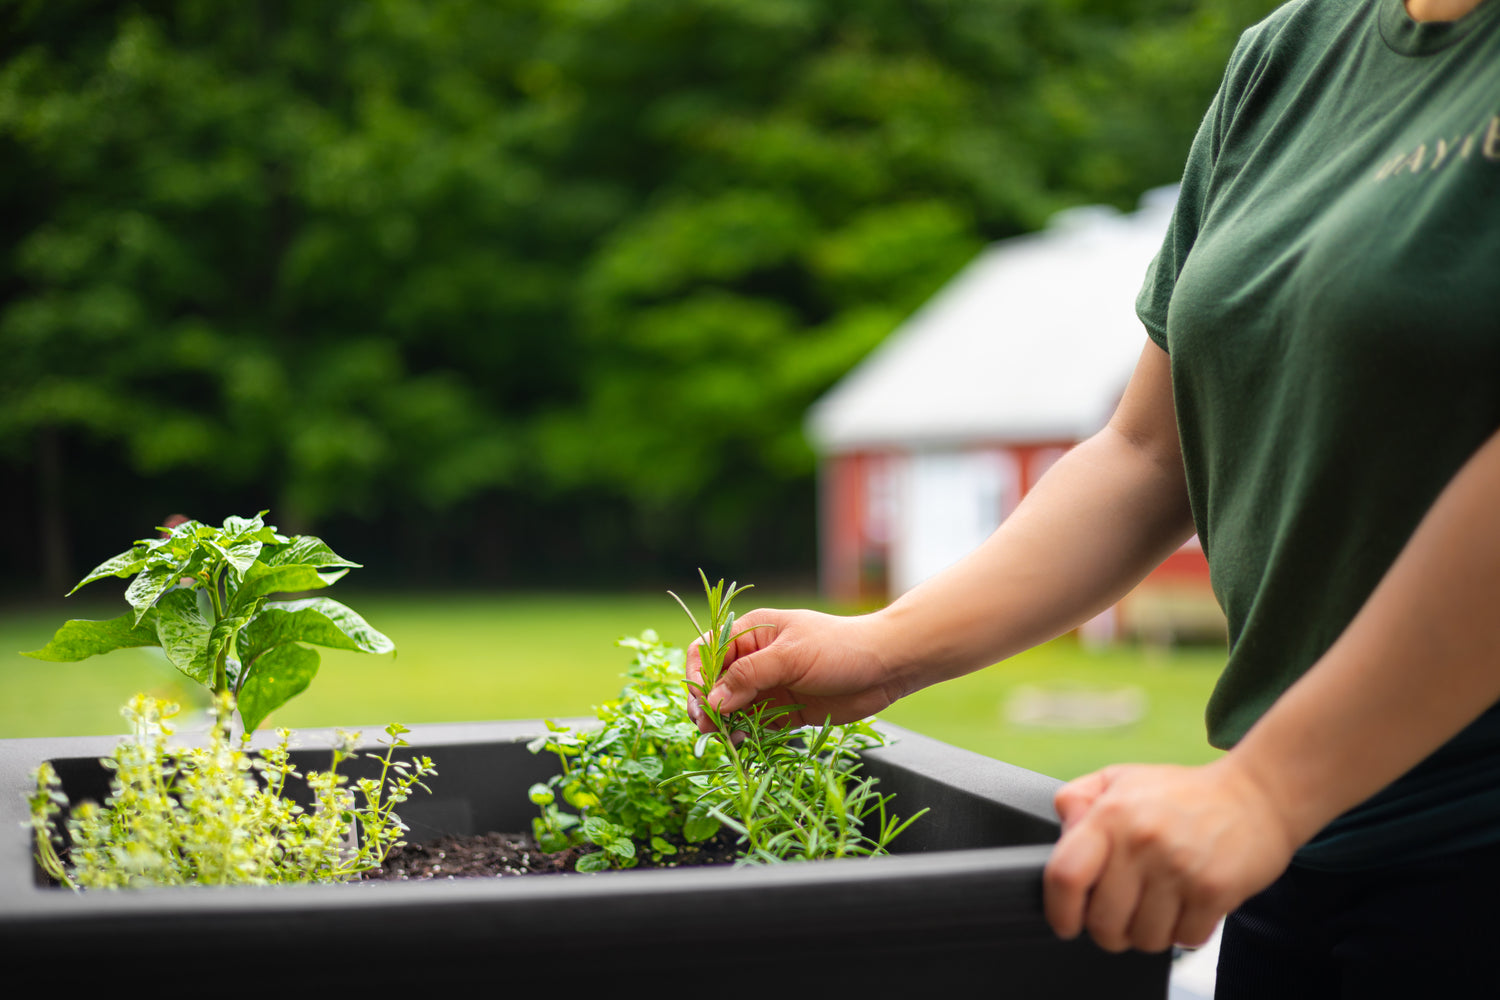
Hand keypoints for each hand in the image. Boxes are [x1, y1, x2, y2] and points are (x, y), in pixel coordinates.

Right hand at [685, 608, 906, 732]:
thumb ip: (749, 677)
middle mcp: (756, 659)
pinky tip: (745, 741)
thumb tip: (713, 700)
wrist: (886, 666)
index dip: (697, 677)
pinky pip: (755, 724)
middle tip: (707, 728)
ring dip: (725, 723)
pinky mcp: (785, 710)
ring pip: (733, 708)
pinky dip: (746, 734)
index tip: (701, 703)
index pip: (707, 652)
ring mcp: (770, 686)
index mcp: (751, 633)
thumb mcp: (791, 656)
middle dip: (707, 706)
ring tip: (728, 738)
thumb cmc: (840, 647)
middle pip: (715, 684)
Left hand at [1043, 758, 1299, 952]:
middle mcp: (1143, 841)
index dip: (1059, 910)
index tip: (1065, 922)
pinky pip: (1184, 939)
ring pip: (1144, 938)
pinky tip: (1187, 906)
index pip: (1065, 875)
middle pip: (1104, 922)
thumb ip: (1079, 800)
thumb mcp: (1121, 779)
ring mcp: (1181, 868)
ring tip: (1157, 907)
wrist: (1257, 794)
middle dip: (1107, 931)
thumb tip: (1062, 833)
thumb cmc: (1182, 793)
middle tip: (1120, 917)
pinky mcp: (1216, 891)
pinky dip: (1184, 932)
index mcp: (1112, 814)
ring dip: (1147, 934)